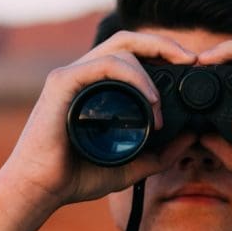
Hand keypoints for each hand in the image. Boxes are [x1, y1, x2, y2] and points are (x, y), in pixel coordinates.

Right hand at [0, 31, 197, 209]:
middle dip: (163, 44)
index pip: (133, 53)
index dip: (162, 52)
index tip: (190, 67)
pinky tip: (149, 99)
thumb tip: (192, 136)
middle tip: (190, 59)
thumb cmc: (75, 177)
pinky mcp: (62, 83)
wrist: (39, 191)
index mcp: (97, 86)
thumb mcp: (131, 166)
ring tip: (160, 104)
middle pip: (128, 40)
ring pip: (120, 49)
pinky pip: (103, 65)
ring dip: (149, 71)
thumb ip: (161, 154)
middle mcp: (84, 74)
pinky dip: (132, 76)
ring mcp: (71, 75)